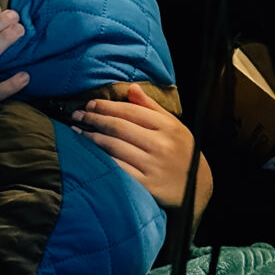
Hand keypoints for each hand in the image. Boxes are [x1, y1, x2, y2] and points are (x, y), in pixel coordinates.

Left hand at [73, 82, 212, 224]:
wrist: (198, 187)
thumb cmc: (180, 152)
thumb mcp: (173, 126)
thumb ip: (151, 107)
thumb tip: (131, 87)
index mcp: (167, 126)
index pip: (130, 111)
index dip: (106, 106)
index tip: (89, 104)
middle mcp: (161, 144)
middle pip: (119, 127)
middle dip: (94, 119)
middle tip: (76, 115)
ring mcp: (153, 166)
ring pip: (114, 147)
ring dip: (91, 138)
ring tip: (77, 132)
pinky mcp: (147, 185)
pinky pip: (118, 169)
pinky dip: (101, 159)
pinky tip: (89, 154)